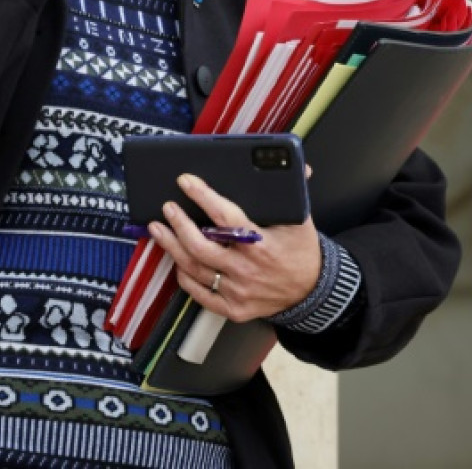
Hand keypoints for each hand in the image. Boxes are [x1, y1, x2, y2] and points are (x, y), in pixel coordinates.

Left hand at [148, 173, 321, 322]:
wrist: (312, 291)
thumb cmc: (302, 252)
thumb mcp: (301, 220)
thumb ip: (294, 192)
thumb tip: (297, 164)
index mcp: (261, 244)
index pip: (225, 216)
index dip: (202, 196)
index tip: (186, 181)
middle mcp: (246, 269)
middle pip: (200, 245)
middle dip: (178, 224)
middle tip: (167, 208)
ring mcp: (238, 291)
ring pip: (194, 268)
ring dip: (172, 247)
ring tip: (159, 229)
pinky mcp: (233, 308)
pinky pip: (200, 294)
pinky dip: (185, 277)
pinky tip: (177, 261)